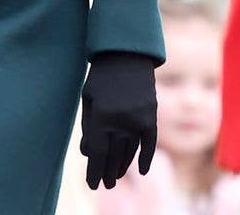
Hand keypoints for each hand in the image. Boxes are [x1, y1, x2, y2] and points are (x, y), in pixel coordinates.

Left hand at [80, 51, 156, 189]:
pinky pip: (149, 143)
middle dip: (108, 172)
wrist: (127, 54)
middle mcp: (122, 120)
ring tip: (116, 177)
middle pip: (114, 156)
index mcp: (102, 115)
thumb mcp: (89, 97)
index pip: (98, 152)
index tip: (92, 184)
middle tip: (105, 185)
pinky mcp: (151, 116)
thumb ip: (88, 126)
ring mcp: (139, 119)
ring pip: (130, 151)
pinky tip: (141, 171)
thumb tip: (88, 154)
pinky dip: (146, 158)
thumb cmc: (102, 75)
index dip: (94, 171)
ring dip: (123, 167)